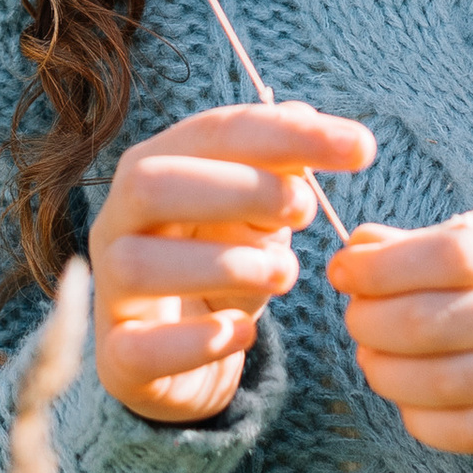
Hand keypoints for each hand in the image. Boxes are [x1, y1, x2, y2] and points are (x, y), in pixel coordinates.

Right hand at [89, 102, 375, 424]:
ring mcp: (110, 291)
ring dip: (225, 264)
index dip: (286, 135)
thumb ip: (277, 170)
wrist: (178, 359)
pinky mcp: (119, 358)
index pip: (210, 133)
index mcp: (150, 169)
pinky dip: (198, 341)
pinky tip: (242, 333)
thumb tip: (303, 112)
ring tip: (285, 275)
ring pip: (138, 264)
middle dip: (240, 189)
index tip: (361, 147)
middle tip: (307, 212)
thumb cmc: (219, 268)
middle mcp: (117, 222)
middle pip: (150, 182)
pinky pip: (140, 348)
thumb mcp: (254, 216)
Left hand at [329, 192, 472, 453]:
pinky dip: (428, 421)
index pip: (449, 252)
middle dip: (373, 323)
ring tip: (372, 360)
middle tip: (354, 320)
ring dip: (391, 374)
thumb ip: (446, 238)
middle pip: (439, 322)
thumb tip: (359, 245)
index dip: (381, 267)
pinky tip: (410, 403)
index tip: (344, 271)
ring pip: (452, 382)